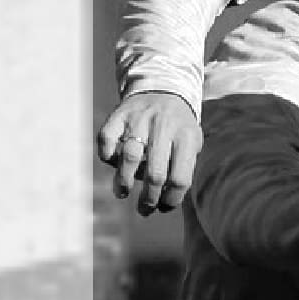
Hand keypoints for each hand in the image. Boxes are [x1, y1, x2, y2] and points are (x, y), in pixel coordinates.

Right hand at [96, 91, 202, 214]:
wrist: (165, 89)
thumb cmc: (179, 129)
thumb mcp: (192, 145)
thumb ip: (182, 170)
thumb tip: (164, 203)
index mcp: (187, 138)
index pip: (180, 179)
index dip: (171, 200)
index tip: (164, 208)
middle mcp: (164, 127)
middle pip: (156, 173)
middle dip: (148, 198)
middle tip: (144, 210)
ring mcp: (140, 118)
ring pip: (129, 157)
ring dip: (124, 181)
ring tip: (123, 193)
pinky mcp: (119, 113)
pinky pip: (107, 138)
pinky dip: (107, 155)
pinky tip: (113, 163)